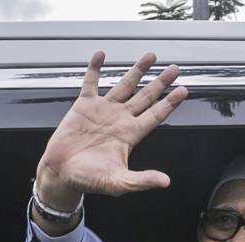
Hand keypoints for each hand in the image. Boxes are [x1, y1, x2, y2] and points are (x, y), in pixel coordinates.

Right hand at [35, 51, 188, 210]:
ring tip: (150, 56)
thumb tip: (164, 182)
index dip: (170, 103)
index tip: (183, 91)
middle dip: (160, 82)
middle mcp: (119, 119)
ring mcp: (103, 111)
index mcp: (130, 135)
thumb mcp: (118, 183)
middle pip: (146, 96)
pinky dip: (95, 68)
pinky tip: (100, 55)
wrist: (62, 173)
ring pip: (124, 85)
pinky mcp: (83, 106)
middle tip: (174, 69)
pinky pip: (91, 83)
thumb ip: (141, 181)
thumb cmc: (88, 180)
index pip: (155, 115)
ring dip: (137, 71)